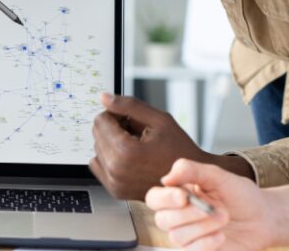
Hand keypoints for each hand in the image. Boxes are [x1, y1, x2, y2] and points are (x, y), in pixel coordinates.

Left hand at [90, 93, 227, 200]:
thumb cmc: (179, 150)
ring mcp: (115, 183)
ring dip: (112, 143)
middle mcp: (116, 170)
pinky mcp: (116, 191)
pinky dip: (110, 158)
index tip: (133, 120)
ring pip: (97, 149)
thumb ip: (129, 106)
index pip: (101, 120)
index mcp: (126, 152)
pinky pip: (98, 165)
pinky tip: (129, 158)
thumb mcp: (159, 120)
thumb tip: (103, 97)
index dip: (117, 115)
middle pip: (97, 134)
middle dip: (114, 128)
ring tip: (136, 147)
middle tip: (137, 134)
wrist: (191, 180)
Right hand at [146, 158, 273, 250]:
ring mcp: (189, 235)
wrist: (264, 218)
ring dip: (202, 227)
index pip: (154, 198)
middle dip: (187, 214)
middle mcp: (179, 216)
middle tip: (213, 208)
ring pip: (176, 236)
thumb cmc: (240, 195)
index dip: (164, 198)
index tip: (183, 196)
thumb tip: (166, 178)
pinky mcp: (200, 250)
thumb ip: (191, 171)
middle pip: (162, 220)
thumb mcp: (218, 176)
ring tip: (224, 217)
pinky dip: (206, 243)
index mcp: (178, 194)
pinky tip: (221, 235)